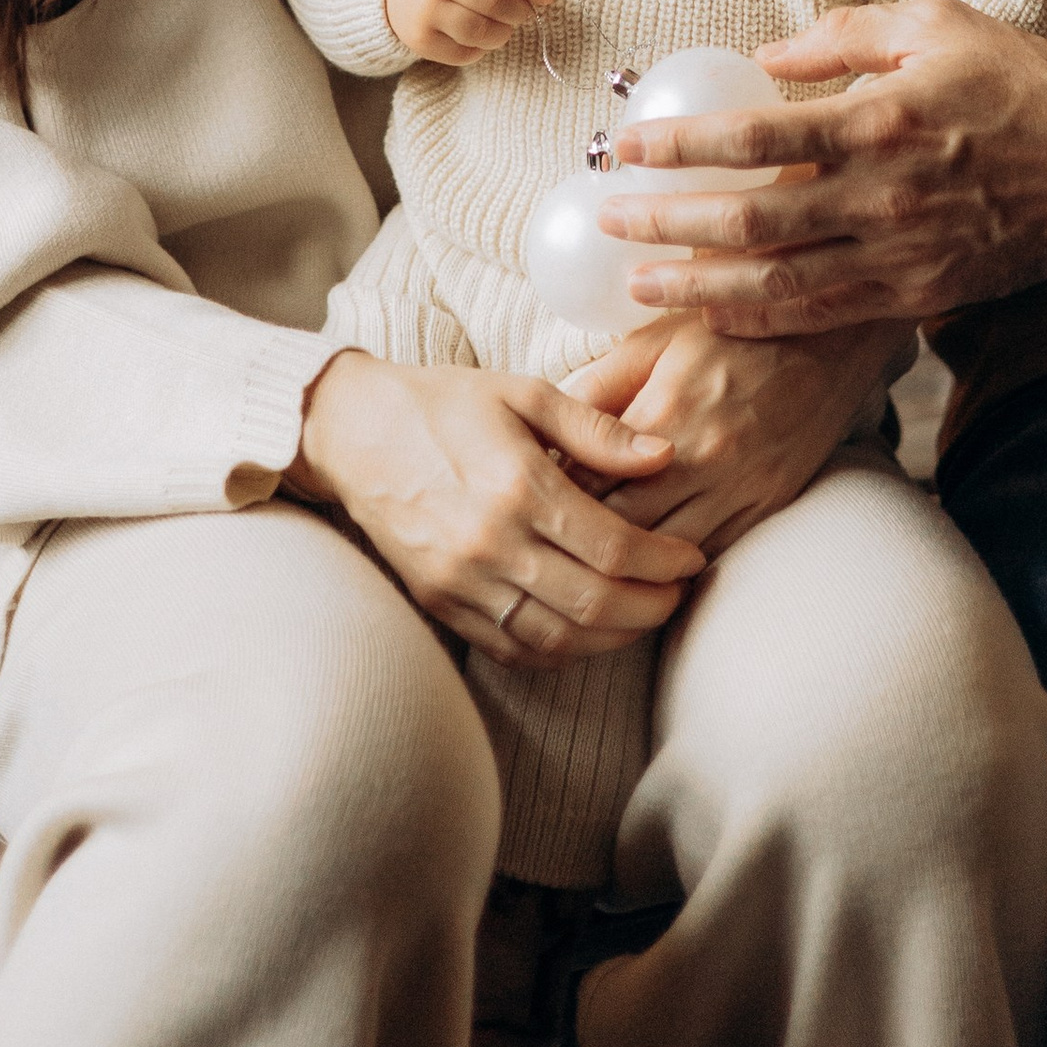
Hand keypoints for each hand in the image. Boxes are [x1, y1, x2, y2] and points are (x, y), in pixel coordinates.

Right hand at [288, 350, 703, 664]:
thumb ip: (597, 430)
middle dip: (651, 605)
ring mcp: (461, 581)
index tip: (692, 558)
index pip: (613, 545)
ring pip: (556, 639)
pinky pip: (511, 649)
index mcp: (517, 485)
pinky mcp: (440, 604)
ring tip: (643, 614)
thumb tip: (666, 455)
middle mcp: (489, 542)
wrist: (354, 432)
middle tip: (679, 593)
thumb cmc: (445, 404)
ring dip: (612, 637)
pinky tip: (586, 632)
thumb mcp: (524, 394)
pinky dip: (559, 652)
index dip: (664, 561)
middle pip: (592, 603)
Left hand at [561, 316, 909, 554]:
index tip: (531, 500)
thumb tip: (544, 435)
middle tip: (552, 541)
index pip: (587, 482)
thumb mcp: (654, 339)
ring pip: (666, 557)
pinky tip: (649, 568)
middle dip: (583, 539)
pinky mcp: (768, 506)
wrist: (828, 337)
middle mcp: (703, 461)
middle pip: (620, 530)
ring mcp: (740, 489)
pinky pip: (713, 555)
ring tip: (592, 564)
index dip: (553, 497)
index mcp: (664, 414)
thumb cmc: (731, 329)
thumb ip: (598, 388)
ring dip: (628, 565)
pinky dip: (677, 568)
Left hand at [595, 0, 1046, 337]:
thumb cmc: (1023, 85)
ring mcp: (900, 255)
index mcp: (880, 120)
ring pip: (779, 283)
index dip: (680, 143)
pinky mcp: (919, 295)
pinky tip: (714, 312)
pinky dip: (762, 318)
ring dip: (700, 283)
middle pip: (750, 217)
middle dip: (669, 220)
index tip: (625, 143)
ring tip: (637, 281)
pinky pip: (824, 317)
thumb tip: (768, 55)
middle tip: (608, 220)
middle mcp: (882, 196)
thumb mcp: (935, 28)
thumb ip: (845, 38)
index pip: (754, 135)